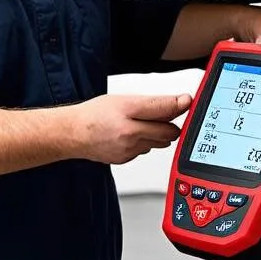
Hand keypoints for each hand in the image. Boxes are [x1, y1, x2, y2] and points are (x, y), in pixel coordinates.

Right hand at [71, 93, 192, 164]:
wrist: (73, 134)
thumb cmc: (95, 114)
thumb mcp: (124, 99)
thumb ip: (154, 102)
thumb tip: (179, 102)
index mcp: (128, 112)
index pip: (164, 109)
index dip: (180, 104)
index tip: (188, 101)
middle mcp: (130, 133)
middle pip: (169, 132)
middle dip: (171, 123)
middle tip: (165, 115)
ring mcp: (129, 150)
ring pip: (159, 143)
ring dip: (158, 134)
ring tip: (142, 125)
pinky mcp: (127, 160)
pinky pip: (147, 150)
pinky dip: (145, 143)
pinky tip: (131, 135)